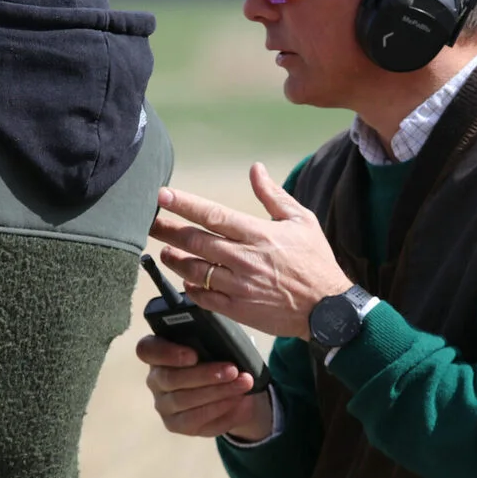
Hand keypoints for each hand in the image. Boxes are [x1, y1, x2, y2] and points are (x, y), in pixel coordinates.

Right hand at [136, 334, 272, 440]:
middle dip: (204, 375)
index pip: (146, 350)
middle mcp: (155, 379)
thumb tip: (226, 342)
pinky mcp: (175, 424)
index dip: (167, 353)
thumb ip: (211, 341)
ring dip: (217, 392)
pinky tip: (238, 400)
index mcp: (158, 351)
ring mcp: (163, 404)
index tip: (194, 355)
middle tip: (232, 370)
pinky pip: (195, 420)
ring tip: (243, 384)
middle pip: (170, 378)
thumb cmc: (218, 357)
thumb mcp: (214, 344)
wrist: (230, 388)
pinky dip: (220, 409)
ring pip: (183, 400)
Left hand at [150, 162, 351, 338]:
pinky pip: (205, 297)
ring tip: (165, 251)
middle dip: (167, 230)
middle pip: (195, 241)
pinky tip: (185, 280)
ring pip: (195, 270)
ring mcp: (239, 285)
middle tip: (148, 222)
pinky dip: (191, 288)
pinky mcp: (238, 309)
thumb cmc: (315, 262)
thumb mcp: (302, 220)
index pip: (212, 215)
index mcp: (258, 234)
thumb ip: (273, 195)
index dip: (184, 205)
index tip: (162, 196)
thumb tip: (256, 169)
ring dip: (174, 259)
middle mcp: (244, 259)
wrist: (328, 309)